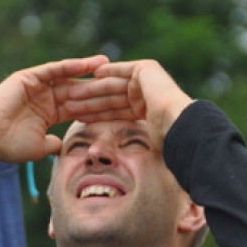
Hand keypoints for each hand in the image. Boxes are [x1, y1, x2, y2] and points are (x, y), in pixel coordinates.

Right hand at [0, 55, 108, 162]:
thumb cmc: (10, 146)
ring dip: (86, 69)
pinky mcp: (27, 77)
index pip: (78, 106)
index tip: (117, 103)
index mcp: (49, 113)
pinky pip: (52, 69)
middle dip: (96, 84)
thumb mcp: (40, 147)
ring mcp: (36, 86)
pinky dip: (68, 66)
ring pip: (66, 75)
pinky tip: (86, 64)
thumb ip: (54, 143)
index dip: (96, 105)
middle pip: (76, 88)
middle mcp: (44, 97)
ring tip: (107, 64)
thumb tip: (65, 147)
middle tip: (118, 78)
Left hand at [64, 59, 193, 139]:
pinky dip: (107, 72)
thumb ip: (132, 150)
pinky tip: (92, 75)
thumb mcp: (143, 146)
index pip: (115, 112)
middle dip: (89, 101)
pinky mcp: (146, 69)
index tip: (78, 120)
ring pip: (113, 85)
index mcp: (147, 112)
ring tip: (72, 93)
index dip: (96, 115)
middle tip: (68, 104)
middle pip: (111, 97)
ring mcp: (148, 80)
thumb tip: (130, 176)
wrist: (178, 124)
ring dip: (92, 89)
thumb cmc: (165, 142)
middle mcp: (147, 94)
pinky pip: (122, 70)